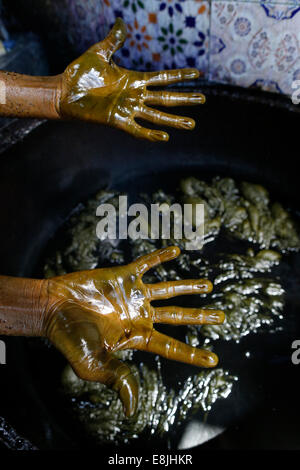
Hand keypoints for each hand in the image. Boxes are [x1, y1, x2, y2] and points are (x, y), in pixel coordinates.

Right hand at [44, 246, 223, 416]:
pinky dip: (160, 257)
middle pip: (177, 317)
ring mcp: (133, 295)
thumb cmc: (70, 338)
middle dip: (200, 317)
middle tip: (221, 317)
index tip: (215, 360)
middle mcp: (139, 315)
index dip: (192, 354)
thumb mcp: (93, 365)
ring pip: (168, 290)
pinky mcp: (124, 275)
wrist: (53, 307)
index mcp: (136, 337)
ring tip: (208, 285)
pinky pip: (146, 264)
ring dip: (188, 285)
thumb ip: (117, 379)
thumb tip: (132, 409)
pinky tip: (176, 250)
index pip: (171, 348)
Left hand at [58, 18, 204, 141]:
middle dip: (184, 100)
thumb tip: (120, 23)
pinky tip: (165, 138)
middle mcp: (134, 96)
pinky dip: (150, 134)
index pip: (162, 78)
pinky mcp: (117, 121)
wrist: (64, 91)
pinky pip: (137, 130)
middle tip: (203, 100)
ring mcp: (127, 109)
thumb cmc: (80, 73)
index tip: (198, 74)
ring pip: (156, 116)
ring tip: (191, 124)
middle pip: (165, 98)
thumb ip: (113, 41)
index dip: (180, 76)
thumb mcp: (99, 53)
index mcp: (133, 80)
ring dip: (174, 121)